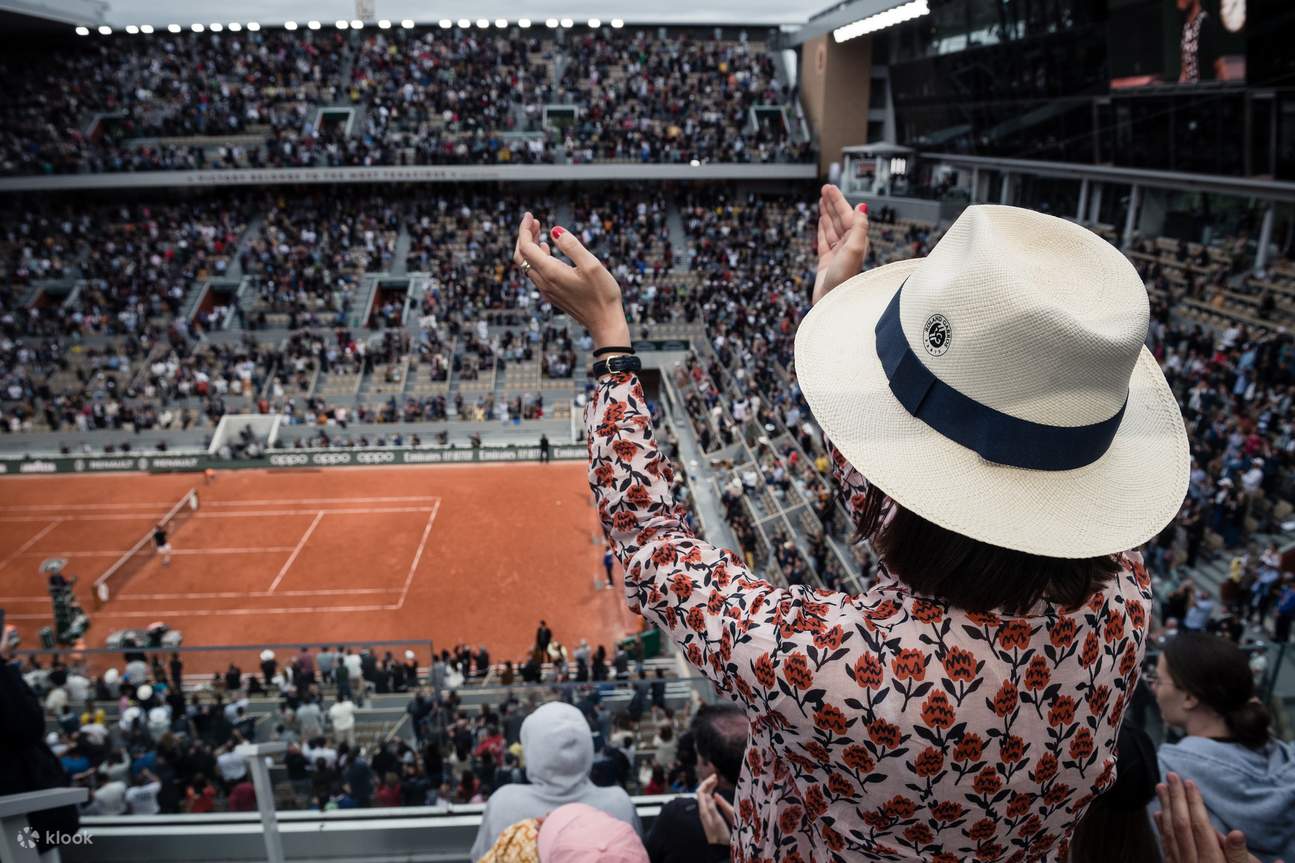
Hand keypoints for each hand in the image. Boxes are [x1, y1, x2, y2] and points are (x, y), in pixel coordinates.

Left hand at [514, 213, 629, 348]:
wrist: (605, 322)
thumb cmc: (602, 294)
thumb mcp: (591, 265)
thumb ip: (571, 246)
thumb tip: (554, 230)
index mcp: (551, 273)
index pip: (526, 247)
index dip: (524, 229)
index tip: (530, 215)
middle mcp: (544, 282)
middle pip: (521, 256)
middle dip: (524, 236)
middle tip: (535, 221)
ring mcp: (547, 290)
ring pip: (527, 265)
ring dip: (530, 247)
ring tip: (541, 232)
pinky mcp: (553, 295)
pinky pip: (536, 273)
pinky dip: (537, 258)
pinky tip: (548, 251)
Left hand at [696, 774, 735, 846]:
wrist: (718, 848)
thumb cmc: (719, 836)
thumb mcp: (717, 820)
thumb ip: (713, 808)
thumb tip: (710, 795)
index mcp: (704, 810)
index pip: (700, 791)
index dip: (706, 783)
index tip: (715, 777)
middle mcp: (703, 811)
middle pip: (701, 793)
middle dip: (708, 783)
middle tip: (715, 777)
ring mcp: (706, 814)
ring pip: (705, 797)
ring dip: (710, 788)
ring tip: (716, 783)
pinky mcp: (709, 817)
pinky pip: (708, 802)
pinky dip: (712, 795)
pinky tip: (716, 796)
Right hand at [813, 184, 869, 305]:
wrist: (833, 301)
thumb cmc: (845, 278)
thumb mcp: (855, 248)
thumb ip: (860, 226)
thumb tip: (863, 207)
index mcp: (857, 240)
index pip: (848, 215)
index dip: (838, 200)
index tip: (829, 188)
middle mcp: (849, 245)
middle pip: (840, 218)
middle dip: (832, 203)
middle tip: (824, 188)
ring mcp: (837, 253)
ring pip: (831, 227)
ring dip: (826, 213)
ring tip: (821, 200)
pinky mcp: (827, 261)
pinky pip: (824, 239)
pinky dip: (822, 228)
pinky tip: (820, 220)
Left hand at [1155, 772, 1282, 862]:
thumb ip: (1241, 857)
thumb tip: (1236, 832)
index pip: (1199, 827)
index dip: (1194, 803)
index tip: (1189, 781)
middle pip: (1180, 827)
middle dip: (1175, 800)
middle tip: (1170, 776)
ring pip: (1170, 836)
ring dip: (1165, 810)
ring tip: (1160, 788)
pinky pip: (1167, 849)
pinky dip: (1162, 830)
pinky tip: (1158, 816)